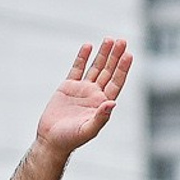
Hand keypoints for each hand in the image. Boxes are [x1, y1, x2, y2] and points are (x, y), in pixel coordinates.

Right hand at [34, 39, 131, 157]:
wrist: (51, 140)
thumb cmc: (70, 139)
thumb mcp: (87, 130)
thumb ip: (101, 118)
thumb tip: (112, 103)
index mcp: (102, 104)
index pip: (116, 82)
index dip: (122, 69)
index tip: (128, 55)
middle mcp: (95, 94)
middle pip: (108, 71)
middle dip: (115, 56)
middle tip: (122, 41)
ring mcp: (82, 89)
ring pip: (95, 67)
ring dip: (102, 54)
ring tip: (109, 39)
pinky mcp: (67, 87)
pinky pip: (77, 69)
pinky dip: (82, 57)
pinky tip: (88, 46)